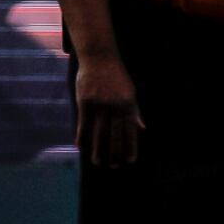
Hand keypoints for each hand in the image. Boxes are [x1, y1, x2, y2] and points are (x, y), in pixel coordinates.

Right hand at [74, 53, 145, 169]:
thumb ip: (135, 111)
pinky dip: (82, 136)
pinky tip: (81, 146)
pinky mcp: (85, 102)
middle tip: (113, 166)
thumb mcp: (130, 91)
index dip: (130, 146)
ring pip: (98, 132)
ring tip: (97, 162)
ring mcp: (99, 105)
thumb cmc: (116, 75)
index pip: (130, 130)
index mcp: (128, 104)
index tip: (129, 160)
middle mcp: (114, 106)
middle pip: (114, 134)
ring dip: (98, 149)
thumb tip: (142, 128)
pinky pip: (83, 123)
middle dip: (114, 152)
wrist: (99, 57)